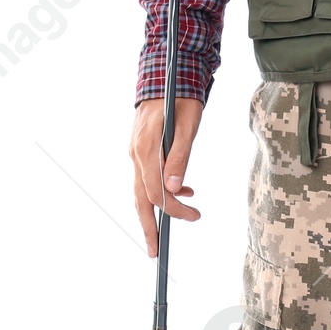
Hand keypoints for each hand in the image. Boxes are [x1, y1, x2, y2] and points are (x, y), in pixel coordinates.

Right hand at [130, 96, 204, 255]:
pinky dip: (162, 188)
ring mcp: (136, 152)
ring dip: (157, 210)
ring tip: (175, 223)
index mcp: (146, 148)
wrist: (165, 76)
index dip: (174, 209)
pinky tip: (183, 191)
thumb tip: (176, 188)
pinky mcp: (141, 150)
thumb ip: (181, 156)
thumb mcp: (188, 125)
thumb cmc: (180, 98)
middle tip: (155, 253)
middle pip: (140, 198)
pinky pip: (148, 176)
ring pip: (142, 189)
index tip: (194, 216)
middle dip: (148, 227)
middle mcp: (136, 153)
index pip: (156, 191)